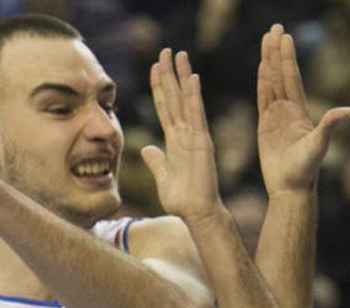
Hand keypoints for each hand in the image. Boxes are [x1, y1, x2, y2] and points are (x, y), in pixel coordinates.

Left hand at [142, 49, 221, 222]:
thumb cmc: (183, 199)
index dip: (159, 87)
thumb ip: (156, 161)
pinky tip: (192, 78)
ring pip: (185, 100)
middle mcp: (185, 134)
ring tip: (178, 54)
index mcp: (175, 140)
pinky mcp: (202, 143)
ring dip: (181, 77)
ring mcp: (194, 136)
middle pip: (174, 98)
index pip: (164, 107)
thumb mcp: (162, 177)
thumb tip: (148, 149)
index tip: (154, 67)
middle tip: (165, 51)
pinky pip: (196, 115)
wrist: (197, 213)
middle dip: (169, 74)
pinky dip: (193, 97)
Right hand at [256, 24, 349, 197]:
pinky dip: (261, 81)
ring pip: (270, 82)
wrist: (290, 188)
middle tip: (274, 28)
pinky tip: (260, 67)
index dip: (287, 57)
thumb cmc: (306, 170)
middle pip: (281, 74)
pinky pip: (261, 98)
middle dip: (277, 51)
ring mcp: (276, 117)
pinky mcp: (264, 126)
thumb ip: (330, 124)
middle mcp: (289, 110)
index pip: (292, 78)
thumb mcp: (319, 145)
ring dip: (268, 62)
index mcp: (301, 112)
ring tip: (265, 40)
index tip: (284, 37)